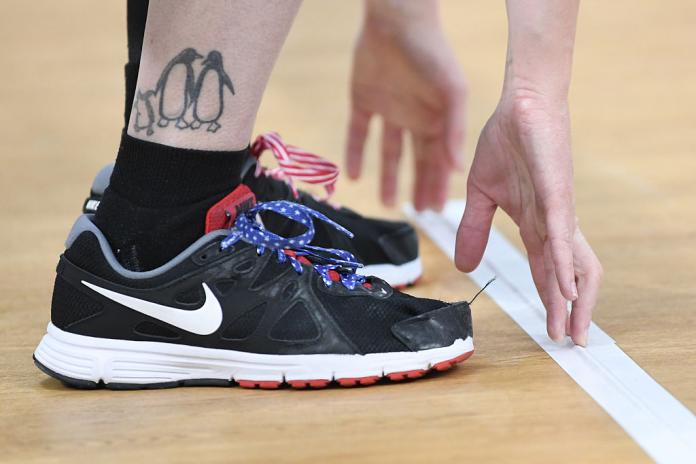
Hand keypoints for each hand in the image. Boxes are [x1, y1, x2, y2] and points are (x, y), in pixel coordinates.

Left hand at [346, 3, 466, 209]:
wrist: (397, 20)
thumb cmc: (432, 53)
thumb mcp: (451, 92)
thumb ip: (454, 130)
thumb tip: (458, 169)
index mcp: (436, 119)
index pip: (437, 160)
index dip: (436, 185)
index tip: (436, 211)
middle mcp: (414, 118)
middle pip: (416, 161)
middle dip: (419, 186)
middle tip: (419, 213)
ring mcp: (389, 110)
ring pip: (389, 152)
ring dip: (389, 177)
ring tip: (388, 203)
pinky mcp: (363, 100)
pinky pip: (359, 133)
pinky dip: (355, 154)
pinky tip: (354, 176)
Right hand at [454, 92, 602, 345]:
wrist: (519, 104)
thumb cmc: (506, 143)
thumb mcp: (480, 196)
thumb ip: (475, 230)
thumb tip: (464, 266)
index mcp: (535, 223)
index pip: (544, 270)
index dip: (549, 299)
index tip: (550, 330)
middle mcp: (554, 223)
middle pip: (567, 275)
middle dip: (571, 310)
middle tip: (569, 341)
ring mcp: (558, 210)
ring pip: (573, 262)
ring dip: (573, 297)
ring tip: (572, 327)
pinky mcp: (556, 193)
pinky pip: (561, 236)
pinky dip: (562, 265)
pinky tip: (564, 289)